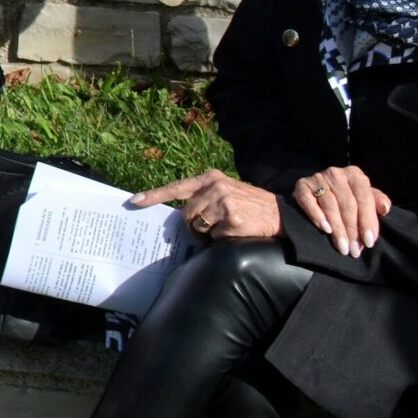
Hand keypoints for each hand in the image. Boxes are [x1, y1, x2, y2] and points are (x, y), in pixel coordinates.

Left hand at [132, 168, 282, 242]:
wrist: (281, 214)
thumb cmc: (250, 205)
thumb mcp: (227, 191)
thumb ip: (204, 196)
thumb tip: (179, 214)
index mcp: (211, 178)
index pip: (177, 187)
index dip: (154, 196)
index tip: (135, 202)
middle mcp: (216, 187)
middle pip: (186, 214)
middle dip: (193, 227)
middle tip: (209, 229)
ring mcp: (224, 202)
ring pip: (198, 227)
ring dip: (208, 234)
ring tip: (225, 228)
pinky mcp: (232, 219)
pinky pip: (214, 236)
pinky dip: (222, 239)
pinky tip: (235, 231)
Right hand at [292, 164, 391, 258]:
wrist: (317, 191)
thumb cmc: (346, 197)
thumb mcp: (363, 197)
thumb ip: (376, 201)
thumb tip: (385, 208)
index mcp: (355, 175)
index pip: (364, 198)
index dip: (368, 221)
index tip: (369, 242)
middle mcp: (336, 173)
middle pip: (347, 204)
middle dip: (352, 230)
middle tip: (354, 250)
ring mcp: (318, 178)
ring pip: (330, 205)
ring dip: (337, 229)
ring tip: (342, 246)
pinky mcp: (302, 185)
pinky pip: (309, 201)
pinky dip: (317, 216)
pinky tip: (325, 229)